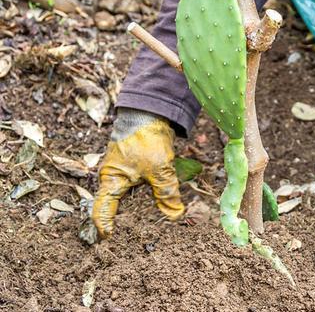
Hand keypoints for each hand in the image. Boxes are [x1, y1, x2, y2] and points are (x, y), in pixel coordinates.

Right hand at [92, 108, 183, 238]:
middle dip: (124, 222)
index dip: (104, 226)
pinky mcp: (135, 166)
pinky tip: (158, 205)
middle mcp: (113, 177)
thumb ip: (167, 193)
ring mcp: (124, 171)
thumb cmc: (147, 140)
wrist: (150, 112)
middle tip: (132, 241)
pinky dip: (146, 196)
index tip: (109, 239)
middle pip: (115, 206)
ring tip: (148, 227)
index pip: (101, 210)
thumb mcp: (160, 169)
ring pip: (128, 196)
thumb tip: (175, 216)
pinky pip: (138, 187)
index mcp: (111, 180)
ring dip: (138, 209)